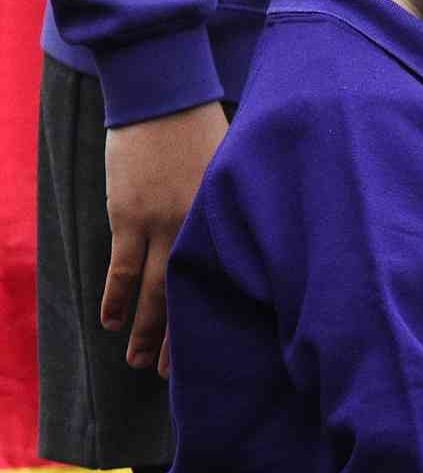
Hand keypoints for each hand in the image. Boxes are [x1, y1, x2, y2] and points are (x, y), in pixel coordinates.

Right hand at [102, 101, 228, 376]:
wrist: (165, 97)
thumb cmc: (207, 130)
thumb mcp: (236, 170)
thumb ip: (241, 208)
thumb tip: (262, 239)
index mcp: (230, 219)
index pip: (231, 278)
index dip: (224, 316)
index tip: (226, 347)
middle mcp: (198, 229)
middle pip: (189, 296)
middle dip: (178, 339)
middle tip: (171, 375)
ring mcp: (160, 224)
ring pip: (151, 290)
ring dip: (143, 330)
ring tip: (136, 362)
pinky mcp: (128, 215)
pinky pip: (121, 266)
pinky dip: (115, 296)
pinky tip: (110, 322)